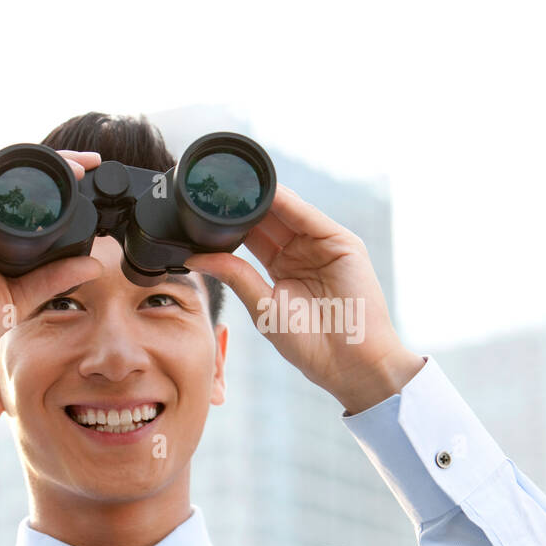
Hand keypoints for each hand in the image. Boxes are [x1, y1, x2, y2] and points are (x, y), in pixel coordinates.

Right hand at [0, 151, 105, 366]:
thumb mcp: (23, 296)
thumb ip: (55, 278)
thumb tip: (95, 265)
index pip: (26, 198)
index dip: (59, 183)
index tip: (93, 177)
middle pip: (17, 178)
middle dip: (57, 163)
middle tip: (93, 162)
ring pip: (3, 173)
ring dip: (42, 163)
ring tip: (78, 164)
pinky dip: (11, 174)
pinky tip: (40, 174)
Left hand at [184, 184, 424, 412]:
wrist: (348, 363)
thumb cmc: (310, 344)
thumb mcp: (263, 307)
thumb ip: (235, 275)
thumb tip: (196, 258)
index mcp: (282, 267)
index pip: (253, 234)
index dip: (230, 220)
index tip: (201, 205)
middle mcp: (302, 251)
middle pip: (269, 218)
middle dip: (245, 203)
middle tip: (214, 186)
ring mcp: (323, 245)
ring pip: (288, 212)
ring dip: (263, 197)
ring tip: (234, 182)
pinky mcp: (342, 243)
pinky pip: (309, 217)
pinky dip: (289, 203)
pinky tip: (266, 192)